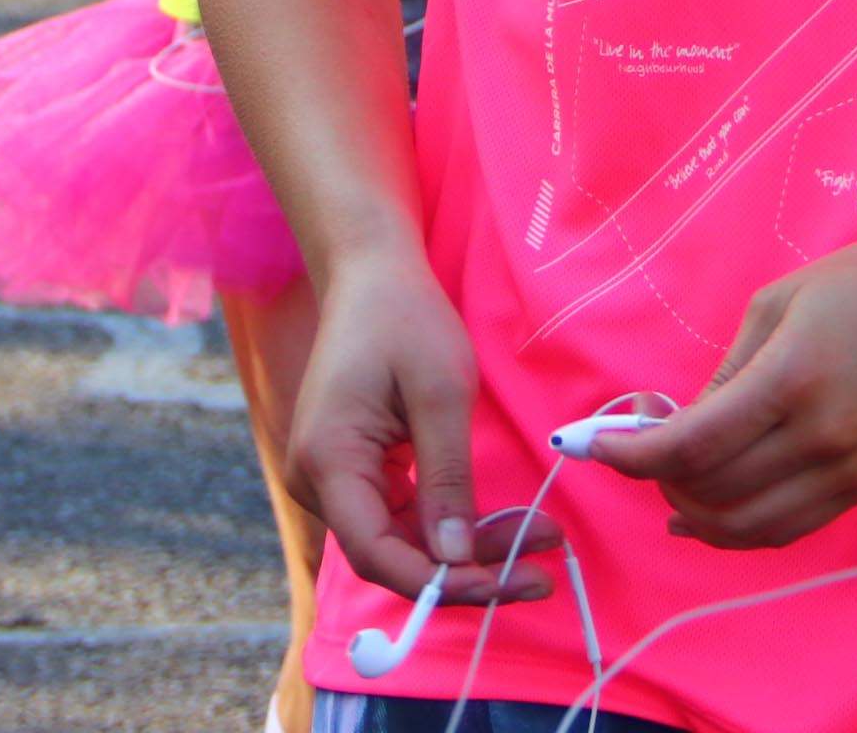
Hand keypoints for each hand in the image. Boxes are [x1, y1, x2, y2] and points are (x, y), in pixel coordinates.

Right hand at [291, 255, 554, 610]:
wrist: (372, 273)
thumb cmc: (405, 319)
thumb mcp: (441, 393)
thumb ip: (447, 479)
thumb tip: (454, 558)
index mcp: (327, 461)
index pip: (376, 553)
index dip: (439, 581)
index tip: (503, 584)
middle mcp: (317, 480)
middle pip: (391, 554)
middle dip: (466, 569)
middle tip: (539, 575)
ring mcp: (332, 477)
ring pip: (401, 539)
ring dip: (467, 548)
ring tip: (539, 540)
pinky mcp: (354, 471)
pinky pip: (401, 514)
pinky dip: (451, 522)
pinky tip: (504, 524)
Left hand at [586, 179, 856, 550]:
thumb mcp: (779, 303)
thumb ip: (727, 373)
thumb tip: (682, 428)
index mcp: (791, 379)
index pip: (691, 446)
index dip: (630, 455)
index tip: (594, 444)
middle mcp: (821, 438)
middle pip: (712, 494)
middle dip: (657, 481)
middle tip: (633, 452)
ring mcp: (848, 470)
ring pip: (747, 527)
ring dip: (694, 514)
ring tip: (667, 484)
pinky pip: (788, 526)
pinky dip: (740, 529)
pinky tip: (709, 516)